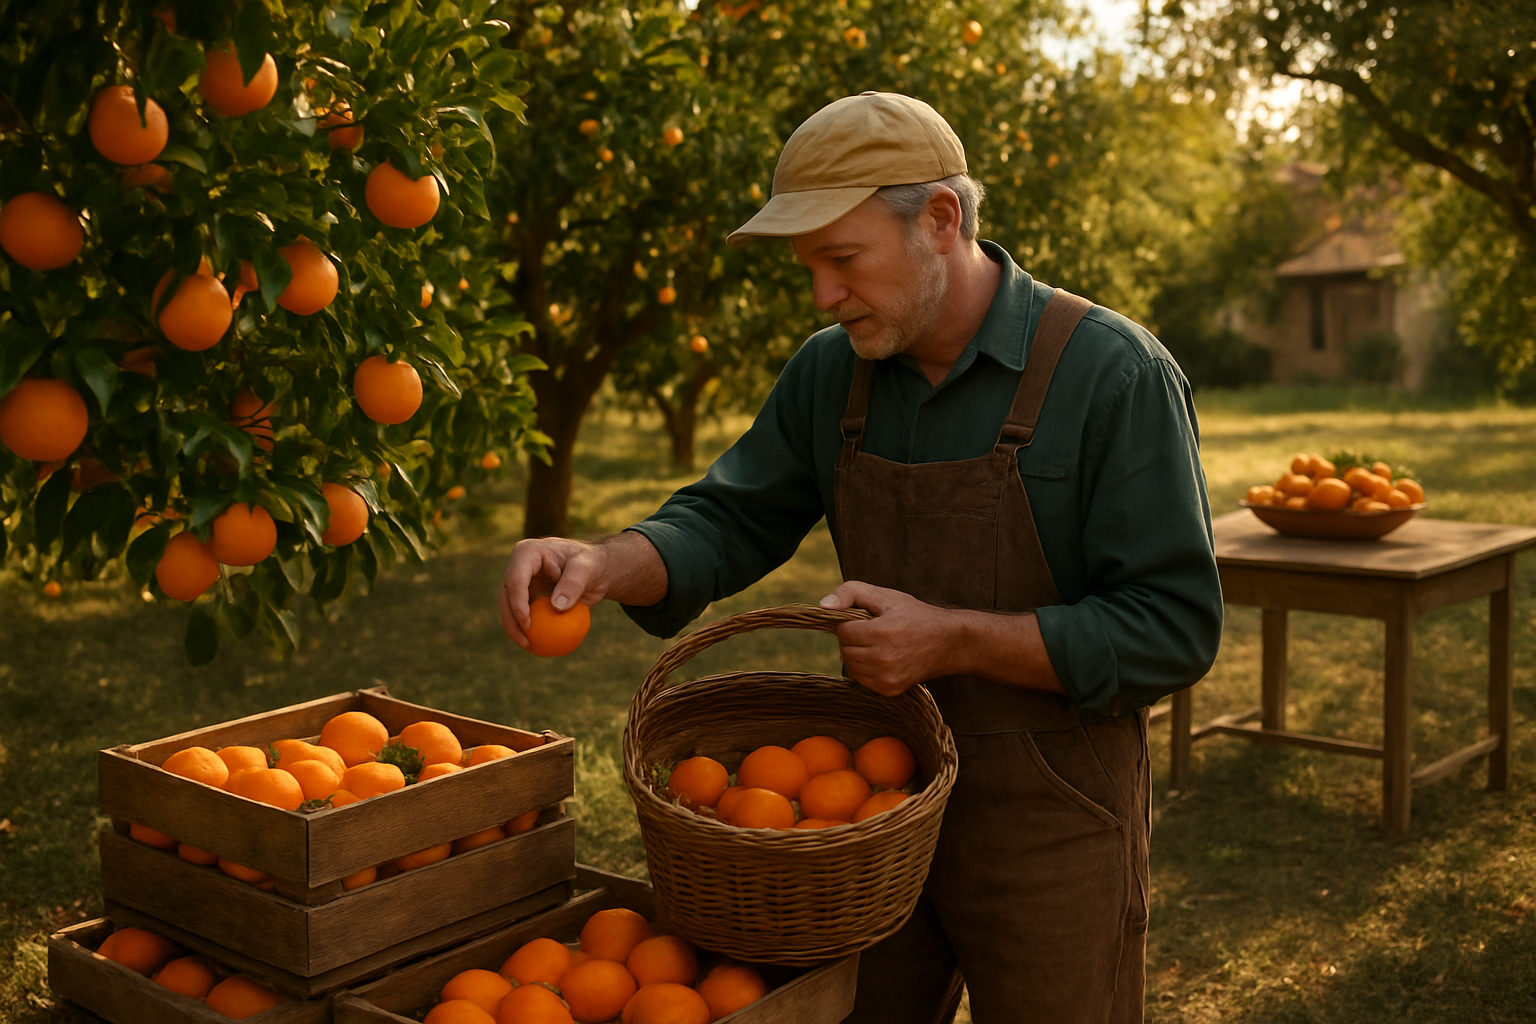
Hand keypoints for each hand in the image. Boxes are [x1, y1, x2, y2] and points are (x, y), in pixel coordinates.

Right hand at [498, 537, 608, 649]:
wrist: (596, 569)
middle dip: (511, 619)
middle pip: (506, 594)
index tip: (528, 624)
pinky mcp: (527, 596)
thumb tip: (557, 607)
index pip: (516, 578)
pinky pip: (523, 614)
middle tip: (526, 640)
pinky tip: (534, 646)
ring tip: (528, 646)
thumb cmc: (592, 563)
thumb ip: (573, 584)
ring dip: (515, 628)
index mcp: (528, 553)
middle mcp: (519, 566)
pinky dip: (526, 629)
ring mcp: (522, 581)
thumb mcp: (588, 569)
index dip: (517, 602)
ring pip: (509, 607)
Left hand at [818, 581, 959, 696]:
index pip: (844, 631)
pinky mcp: (890, 690)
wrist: (949, 642)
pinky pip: (862, 679)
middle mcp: (884, 658)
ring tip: (878, 644)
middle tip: (872, 631)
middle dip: (853, 639)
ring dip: (858, 654)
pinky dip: (866, 669)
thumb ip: (851, 593)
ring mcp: (887, 677)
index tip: (866, 620)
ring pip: (851, 666)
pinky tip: (882, 658)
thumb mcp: (886, 596)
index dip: (851, 623)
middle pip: (845, 650)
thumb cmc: (916, 616)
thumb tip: (822, 606)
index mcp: (883, 632)